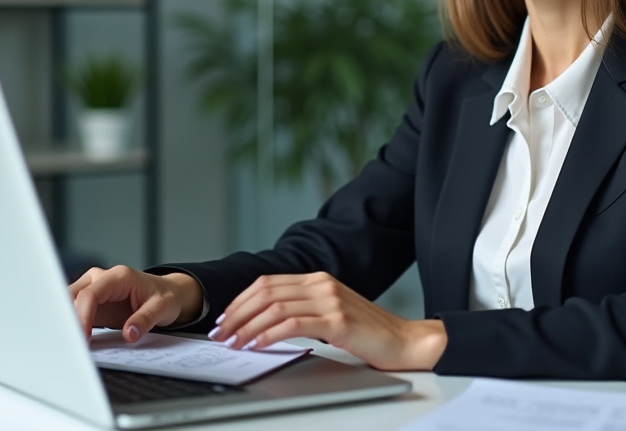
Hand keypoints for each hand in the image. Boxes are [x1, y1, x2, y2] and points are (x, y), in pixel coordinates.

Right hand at [68, 265, 203, 341]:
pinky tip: (74, 340)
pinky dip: (73, 325)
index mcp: (118, 277)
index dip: (83, 316)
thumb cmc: (164, 296)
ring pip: (70, 303)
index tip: (84, 338)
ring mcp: (94, 289)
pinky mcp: (92, 302)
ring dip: (68, 322)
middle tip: (71, 343)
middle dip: (69, 319)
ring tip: (70, 344)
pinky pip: (75, 312)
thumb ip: (145, 320)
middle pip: (74, 297)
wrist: (167, 293)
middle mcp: (101, 279)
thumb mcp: (162, 308)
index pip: (90, 294)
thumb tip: (129, 334)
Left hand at [206, 272, 446, 370]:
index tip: (224, 319)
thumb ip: (303, 310)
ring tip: (234, 342)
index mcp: (318, 279)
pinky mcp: (337, 320)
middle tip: (220, 332)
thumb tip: (263, 324)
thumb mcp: (331, 314)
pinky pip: (293, 324)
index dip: (240, 300)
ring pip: (275, 308)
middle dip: (237, 313)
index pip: (267, 283)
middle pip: (266, 292)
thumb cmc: (368, 333)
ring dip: (248, 326)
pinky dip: (269, 334)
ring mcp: (330, 300)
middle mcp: (322, 284)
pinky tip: (258, 344)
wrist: (405, 341)